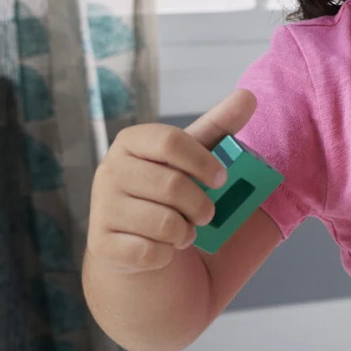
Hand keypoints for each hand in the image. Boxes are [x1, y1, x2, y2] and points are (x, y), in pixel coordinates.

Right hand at [86, 89, 256, 273]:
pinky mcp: (103, 244)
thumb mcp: (195, 156)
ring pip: (165, 223)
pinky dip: (167, 254)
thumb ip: (220, 126)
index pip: (171, 141)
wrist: (137, 241)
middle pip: (173, 186)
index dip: (203, 162)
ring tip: (182, 231)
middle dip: (201, 206)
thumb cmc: (170, 190)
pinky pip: (152, 252)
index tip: (221, 179)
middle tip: (205, 214)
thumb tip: (248, 96)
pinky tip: (160, 248)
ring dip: (186, 232)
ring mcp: (102, 208)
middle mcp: (110, 171)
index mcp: (131, 141)